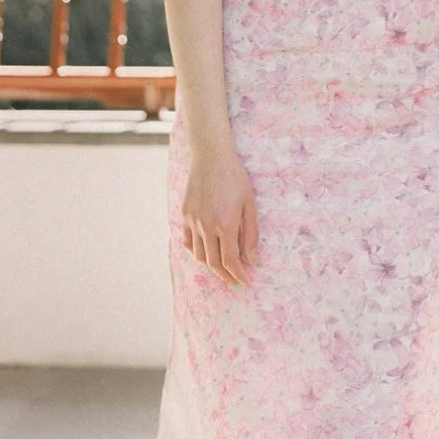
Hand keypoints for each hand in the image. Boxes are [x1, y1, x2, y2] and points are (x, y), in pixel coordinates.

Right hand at [182, 149, 258, 282]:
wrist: (211, 158)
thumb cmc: (235, 178)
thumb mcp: (249, 204)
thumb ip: (250, 234)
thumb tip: (252, 259)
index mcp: (225, 225)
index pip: (230, 260)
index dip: (237, 274)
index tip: (245, 280)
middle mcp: (206, 226)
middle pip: (213, 262)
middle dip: (224, 275)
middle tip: (234, 280)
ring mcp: (193, 221)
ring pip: (199, 255)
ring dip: (210, 266)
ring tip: (222, 268)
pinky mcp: (185, 215)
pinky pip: (188, 241)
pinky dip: (196, 252)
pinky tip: (206, 252)